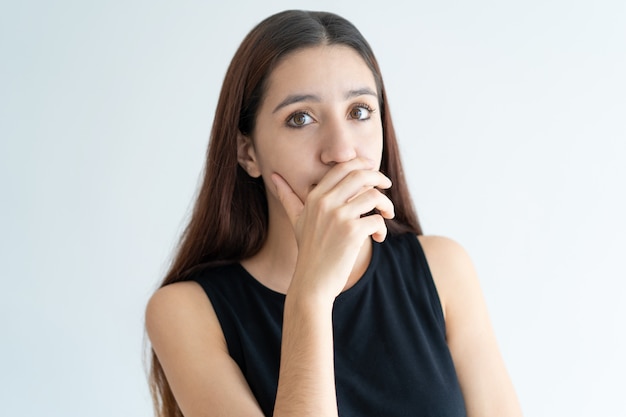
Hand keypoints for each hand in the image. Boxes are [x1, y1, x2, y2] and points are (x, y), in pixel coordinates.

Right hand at [271, 158, 394, 299]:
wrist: (312, 282)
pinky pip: (377, 219)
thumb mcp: (296, 220)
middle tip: (387, 187)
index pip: (343, 167)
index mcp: (315, 197)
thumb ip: (288, 197)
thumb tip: (274, 176)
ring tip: (387, 214)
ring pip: (374, 195)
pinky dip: (382, 228)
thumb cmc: (308, 251)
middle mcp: (325, 203)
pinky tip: (378, 237)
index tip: (373, 173)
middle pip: (361, 175)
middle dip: (379, 178)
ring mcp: (338, 217)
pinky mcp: (352, 233)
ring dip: (386, 204)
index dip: (362, 165)